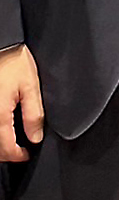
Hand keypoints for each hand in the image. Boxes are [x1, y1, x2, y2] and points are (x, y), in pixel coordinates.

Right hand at [0, 45, 43, 161]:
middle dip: (8, 153)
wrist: (1, 43)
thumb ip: (33, 114)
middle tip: (22, 149)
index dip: (18, 156)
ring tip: (13, 140)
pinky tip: (3, 127)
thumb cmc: (13, 60)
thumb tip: (35, 138)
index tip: (27, 154)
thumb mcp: (30, 85)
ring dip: (0, 145)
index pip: (6, 149)